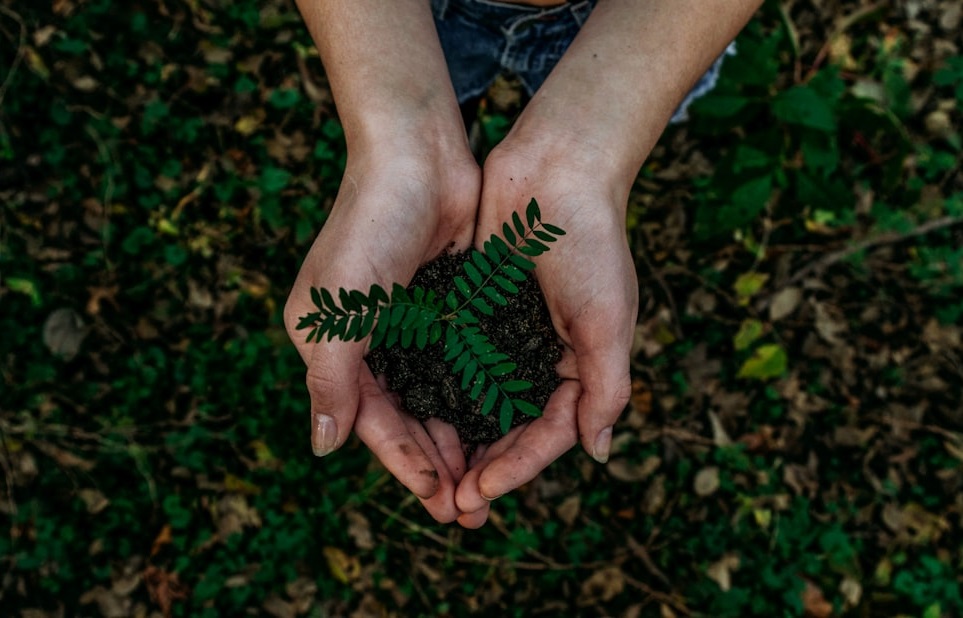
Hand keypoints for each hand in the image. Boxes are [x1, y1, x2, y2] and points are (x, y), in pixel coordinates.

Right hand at [283, 144, 480, 522]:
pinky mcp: (447, 306)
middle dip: (436, 464)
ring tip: (488, 481)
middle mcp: (370, 341)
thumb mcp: (338, 310)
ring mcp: (410, 324)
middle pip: (406, 418)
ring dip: (460, 439)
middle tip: (471, 509)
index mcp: (333, 345)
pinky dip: (478, 397)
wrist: (418, 155)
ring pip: (437, 398)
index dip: (404, 464)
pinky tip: (501, 425)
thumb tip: (323, 448)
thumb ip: (331, 381)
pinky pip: (462, 365)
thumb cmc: (369, 227)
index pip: (371, 421)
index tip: (439, 501)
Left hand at [453, 141, 638, 527]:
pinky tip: (413, 415)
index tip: (480, 492)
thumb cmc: (591, 243)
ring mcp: (506, 335)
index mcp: (579, 366)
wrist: (556, 169)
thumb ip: (606, 388)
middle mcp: (541, 357)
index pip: (548, 433)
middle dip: (483, 467)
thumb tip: (597, 453)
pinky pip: (454, 361)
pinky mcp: (474, 310)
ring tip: (430, 476)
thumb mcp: (608, 320)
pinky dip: (438, 390)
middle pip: (510, 428)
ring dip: (457, 440)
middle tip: (451, 505)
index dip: (517, 467)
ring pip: (477, 402)